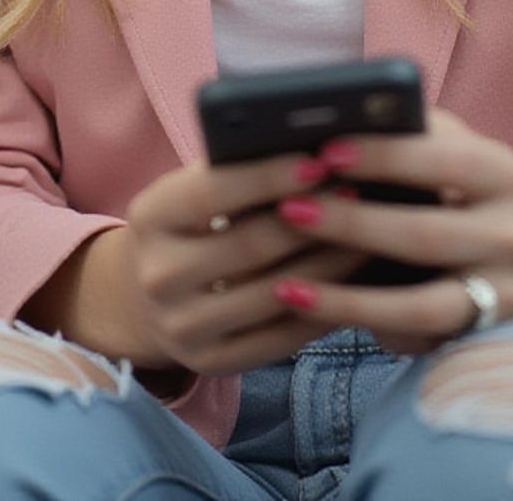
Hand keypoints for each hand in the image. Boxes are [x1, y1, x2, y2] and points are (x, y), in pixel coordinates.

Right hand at [121, 152, 365, 375]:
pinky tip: (352, 281)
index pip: (212, 192)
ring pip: (275, 293)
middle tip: (356, 194)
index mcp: (151, 217)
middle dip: (312, 217)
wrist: (145, 296)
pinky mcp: (211, 363)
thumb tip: (312, 148)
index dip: (268, 176)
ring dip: (330, 262)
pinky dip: (323, 306)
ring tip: (367, 233)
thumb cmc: (191, 223)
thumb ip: (235, 170)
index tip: (318, 161)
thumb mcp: (191, 191)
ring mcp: (182, 326)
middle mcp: (159, 276)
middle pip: (251, 245)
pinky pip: (282, 337)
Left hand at [265, 110, 512, 353]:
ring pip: (420, 305)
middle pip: (426, 236)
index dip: (383, 157)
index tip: (325, 152)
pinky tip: (311, 311)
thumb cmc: (454, 179)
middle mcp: (512, 236)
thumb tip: (330, 122)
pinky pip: (411, 338)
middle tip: (290, 210)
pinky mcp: (475, 335)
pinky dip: (359, 324)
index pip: (442, 160)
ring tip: (286, 285)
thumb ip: (404, 132)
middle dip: (352, 225)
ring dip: (347, 296)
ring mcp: (500, 294)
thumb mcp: (444, 145)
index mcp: (501, 172)